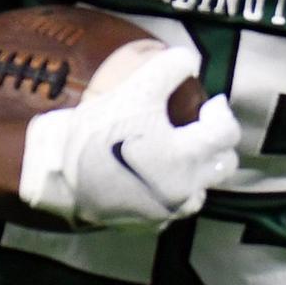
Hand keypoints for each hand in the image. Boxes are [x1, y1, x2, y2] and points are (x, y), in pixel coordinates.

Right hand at [18, 46, 240, 228]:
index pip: (227, 134)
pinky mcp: (148, 225)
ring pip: (202, 190)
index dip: (222, 113)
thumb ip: (170, 68)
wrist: (58, 173)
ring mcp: (167, 212)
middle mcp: (184, 190)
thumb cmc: (100, 131)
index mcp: (186, 157)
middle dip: (217, 142)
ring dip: (199, 170)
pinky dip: (175, 190)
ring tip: (180, 151)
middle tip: (200, 125)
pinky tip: (156, 174)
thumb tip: (190, 59)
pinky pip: (175, 207)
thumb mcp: (136, 89)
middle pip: (223, 166)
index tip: (210, 104)